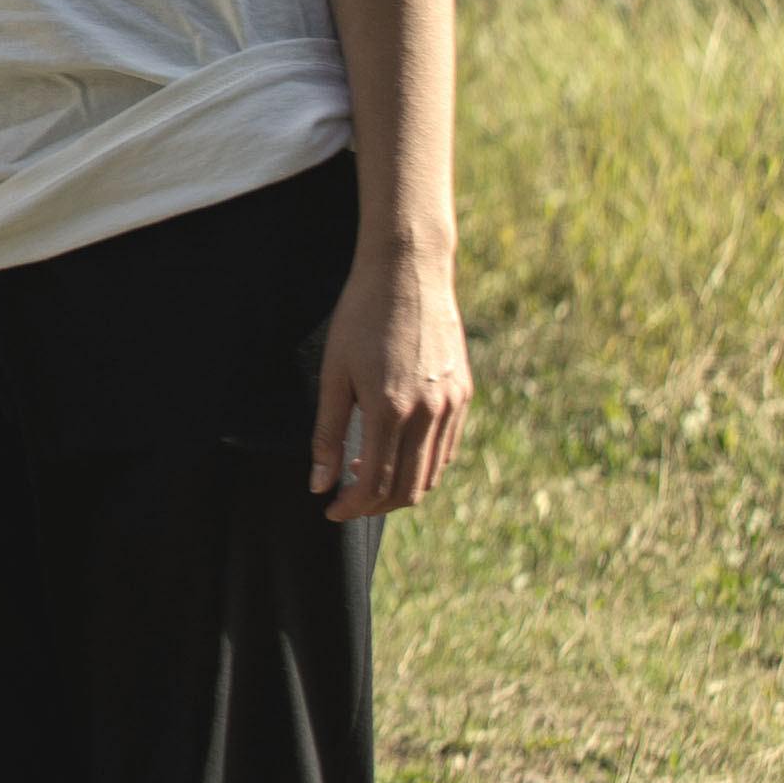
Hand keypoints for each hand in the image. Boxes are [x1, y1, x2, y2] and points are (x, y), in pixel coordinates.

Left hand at [312, 241, 469, 519]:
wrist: (409, 272)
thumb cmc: (360, 317)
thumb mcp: (334, 372)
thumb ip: (327, 432)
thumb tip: (319, 484)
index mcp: (391, 410)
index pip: (375, 483)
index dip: (352, 506)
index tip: (330, 510)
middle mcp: (428, 414)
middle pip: (407, 488)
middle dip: (374, 505)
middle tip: (346, 501)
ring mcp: (452, 406)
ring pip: (431, 474)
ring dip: (399, 488)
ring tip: (364, 476)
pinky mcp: (464, 394)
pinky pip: (447, 449)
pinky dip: (422, 465)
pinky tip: (394, 453)